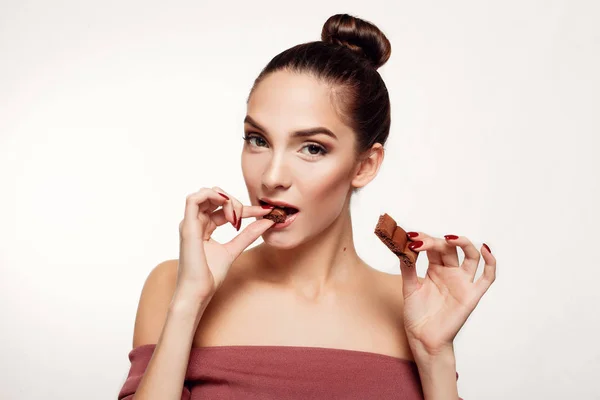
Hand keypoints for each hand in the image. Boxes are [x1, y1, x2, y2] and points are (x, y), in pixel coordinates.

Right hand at [176, 186, 274, 300]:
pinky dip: (212, 196)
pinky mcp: (187, 226)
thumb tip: (267, 222)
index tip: (265, 212)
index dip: (245, 208)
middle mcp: (195, 222)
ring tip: (236, 217)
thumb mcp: (234, 249)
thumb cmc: (210, 275)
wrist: (199, 291)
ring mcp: (190, 223)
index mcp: (204, 227)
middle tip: (247, 217)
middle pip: (215, 196)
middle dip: (235, 201)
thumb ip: (247, 235)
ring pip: (205, 193)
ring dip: (225, 198)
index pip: (225, 209)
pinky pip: (193, 199)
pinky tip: (227, 208)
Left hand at [399, 233, 495, 356]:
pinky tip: (485, 249)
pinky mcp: (472, 295)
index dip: (424, 239)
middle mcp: (450, 272)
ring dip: (463, 243)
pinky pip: (487, 277)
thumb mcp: (409, 288)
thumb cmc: (417, 315)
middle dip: (435, 242)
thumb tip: (404, 247)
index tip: (410, 236)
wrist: (423, 338)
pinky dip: (490, 262)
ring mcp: (462, 282)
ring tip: (450, 238)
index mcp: (435, 268)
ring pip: (470, 256)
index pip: (433, 247)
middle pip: (448, 249)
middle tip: (420, 241)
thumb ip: (408, 269)